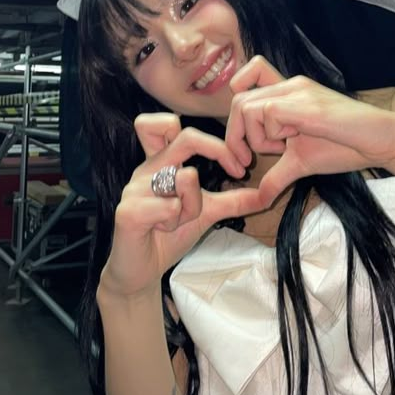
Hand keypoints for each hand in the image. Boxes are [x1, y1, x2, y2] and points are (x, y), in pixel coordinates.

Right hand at [101, 114, 263, 299]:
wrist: (141, 271)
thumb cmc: (167, 236)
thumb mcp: (207, 213)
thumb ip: (233, 201)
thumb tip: (267, 195)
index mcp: (161, 163)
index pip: (169, 123)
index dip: (209, 136)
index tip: (238, 163)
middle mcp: (147, 169)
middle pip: (185, 136)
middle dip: (217, 150)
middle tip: (237, 170)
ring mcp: (134, 189)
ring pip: (183, 178)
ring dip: (193, 203)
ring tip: (180, 220)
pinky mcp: (127, 212)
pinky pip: (168, 207)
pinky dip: (175, 219)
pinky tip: (164, 229)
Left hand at [225, 57, 394, 207]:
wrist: (382, 140)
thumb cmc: (346, 146)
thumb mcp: (301, 163)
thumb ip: (277, 175)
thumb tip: (258, 200)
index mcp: (288, 93)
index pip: (245, 79)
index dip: (236, 108)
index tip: (244, 144)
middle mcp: (290, 86)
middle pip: (238, 100)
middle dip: (235, 136)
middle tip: (247, 161)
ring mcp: (298, 92)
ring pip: (248, 106)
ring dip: (255, 137)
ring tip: (278, 151)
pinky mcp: (306, 105)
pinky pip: (268, 113)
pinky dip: (271, 136)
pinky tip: (293, 144)